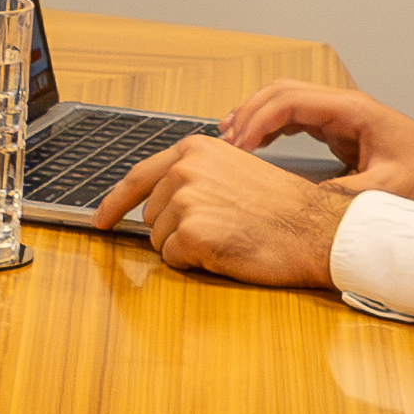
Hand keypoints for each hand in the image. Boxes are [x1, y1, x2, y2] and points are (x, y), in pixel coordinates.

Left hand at [108, 137, 352, 291]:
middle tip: (221, 227)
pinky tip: (227, 250)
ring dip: (188, 246)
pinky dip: (196, 262)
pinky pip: (175, 260)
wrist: (314, 229)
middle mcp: (185, 170)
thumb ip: (193, 177)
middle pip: (151, 216)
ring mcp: (186, 202)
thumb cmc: (281, 206)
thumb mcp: (233, 171)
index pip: (137, 177)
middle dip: (176, 229)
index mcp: (194, 151)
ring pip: (161, 240)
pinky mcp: (191, 234)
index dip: (114, 203)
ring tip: (228, 235)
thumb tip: (155, 201)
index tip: (99, 220)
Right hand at [215, 78, 413, 209]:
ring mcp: (343, 115)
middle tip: (225, 142)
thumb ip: (341, 198)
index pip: (290, 102)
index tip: (238, 146)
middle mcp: (344, 107)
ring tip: (231, 139)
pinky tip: (257, 143)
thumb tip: (298, 208)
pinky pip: (298, 118)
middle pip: (282, 92)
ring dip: (258, 116)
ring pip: (287, 101)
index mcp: (352, 112)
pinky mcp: (343, 130)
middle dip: (249, 113)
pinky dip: (273, 127)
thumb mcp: (386, 193)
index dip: (257, 122)